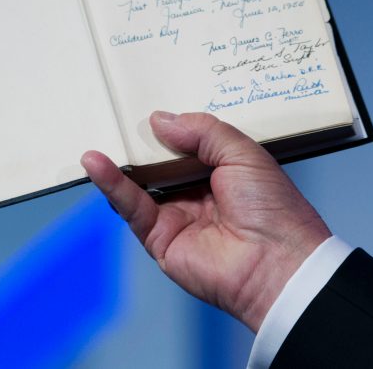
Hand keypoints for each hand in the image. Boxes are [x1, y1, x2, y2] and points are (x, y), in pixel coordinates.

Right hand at [80, 111, 330, 331]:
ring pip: (140, 184)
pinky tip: (95, 162)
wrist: (276, 264)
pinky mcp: (158, 238)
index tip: (148, 108)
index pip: (188, 146)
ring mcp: (176, 217)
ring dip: (119, 161)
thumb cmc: (270, 206)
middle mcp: (197, 194)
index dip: (170, 128)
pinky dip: (112, 184)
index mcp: (222, 173)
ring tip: (98, 134)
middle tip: (116, 114)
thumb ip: (202, 131)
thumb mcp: (242, 153)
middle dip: (141, 143)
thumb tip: (159, 120)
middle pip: (160, 164)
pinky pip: (132, 208)